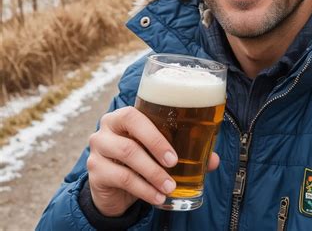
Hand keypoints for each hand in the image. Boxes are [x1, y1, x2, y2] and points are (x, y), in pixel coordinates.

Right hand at [87, 106, 219, 216]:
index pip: (135, 115)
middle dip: (156, 152)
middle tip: (174, 166)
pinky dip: (143, 190)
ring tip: (170, 187)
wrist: (114, 183)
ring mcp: (98, 149)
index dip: (155, 135)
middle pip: (129, 138)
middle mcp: (107, 128)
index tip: (174, 156)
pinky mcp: (95, 171)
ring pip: (126, 158)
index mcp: (124, 115)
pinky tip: (157, 197)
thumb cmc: (141, 156)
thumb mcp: (159, 150)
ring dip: (152, 174)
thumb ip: (185, 150)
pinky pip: (121, 179)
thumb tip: (214, 160)